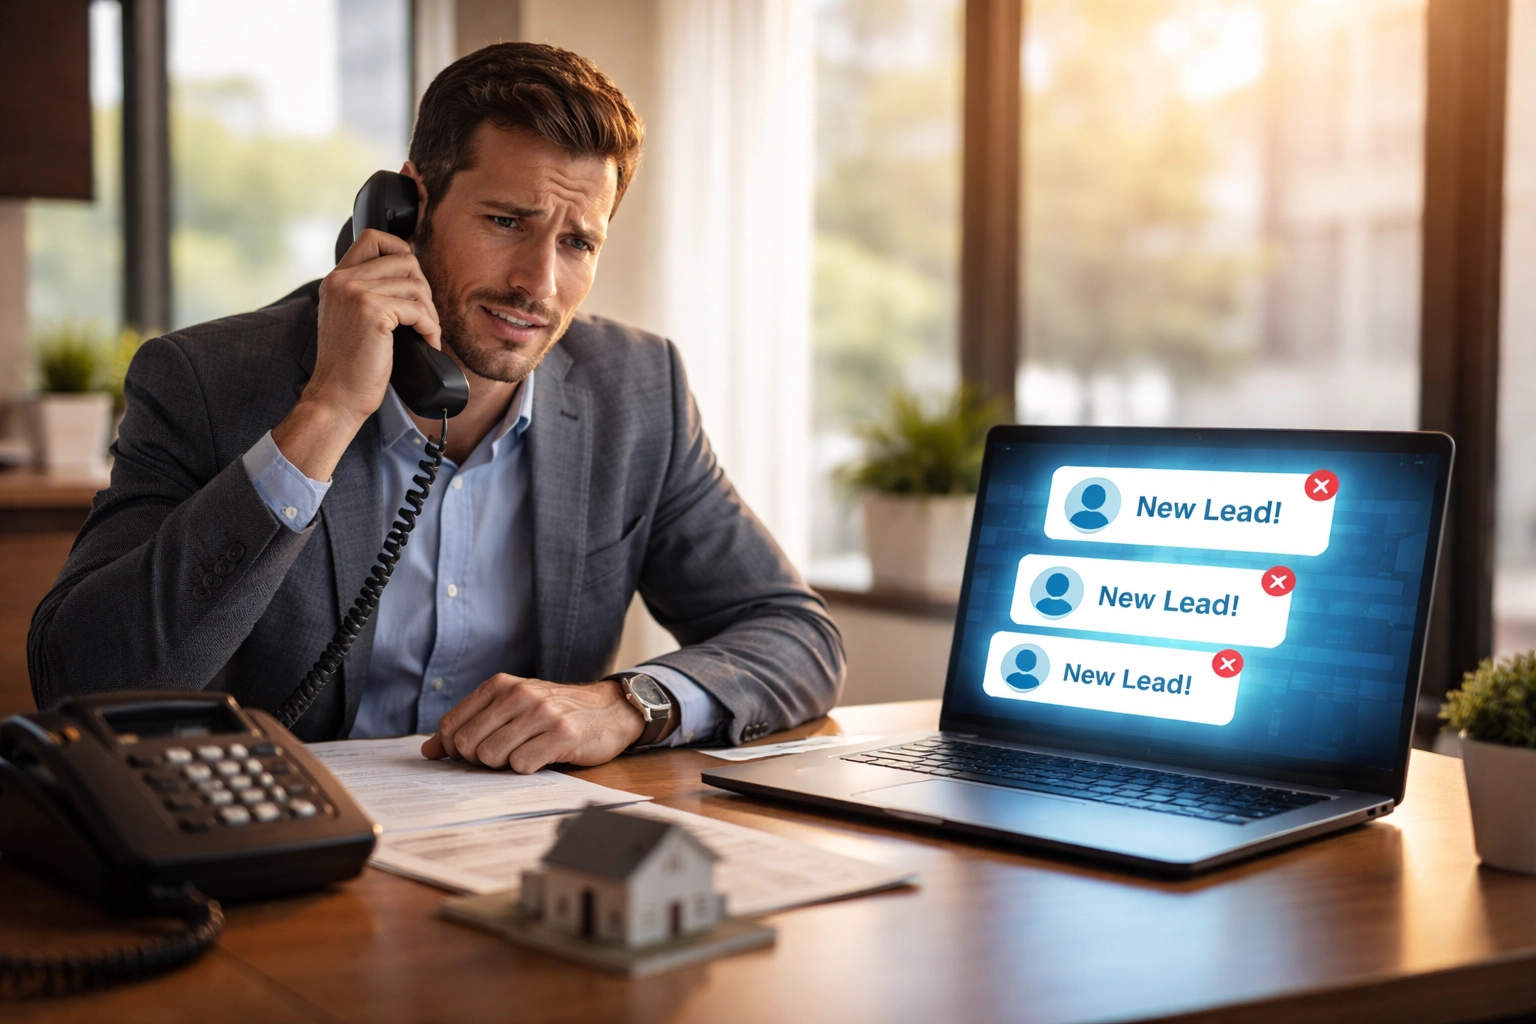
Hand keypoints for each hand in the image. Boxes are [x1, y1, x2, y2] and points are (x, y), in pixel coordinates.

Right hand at [272, 229, 442, 481]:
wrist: (336, 396)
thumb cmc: (350, 365)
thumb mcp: (351, 319)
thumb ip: (369, 292)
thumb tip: (412, 276)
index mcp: (336, 279)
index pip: (374, 237)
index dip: (402, 251)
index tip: (413, 282)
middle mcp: (343, 279)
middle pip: (404, 259)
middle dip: (423, 289)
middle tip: (424, 317)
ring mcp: (356, 292)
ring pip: (416, 284)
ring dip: (430, 312)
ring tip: (427, 333)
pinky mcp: (372, 311)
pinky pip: (418, 308)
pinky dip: (430, 327)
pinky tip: (428, 343)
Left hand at [420, 675, 646, 772]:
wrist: (609, 710)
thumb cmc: (555, 712)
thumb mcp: (511, 708)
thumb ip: (469, 725)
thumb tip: (427, 752)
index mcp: (500, 685)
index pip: (450, 725)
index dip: (453, 748)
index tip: (471, 754)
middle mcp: (519, 694)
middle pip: (466, 743)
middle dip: (478, 760)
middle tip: (503, 756)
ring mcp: (542, 714)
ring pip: (492, 756)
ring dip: (504, 765)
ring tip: (524, 754)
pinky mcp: (562, 735)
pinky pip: (522, 765)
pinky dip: (527, 769)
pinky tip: (542, 758)